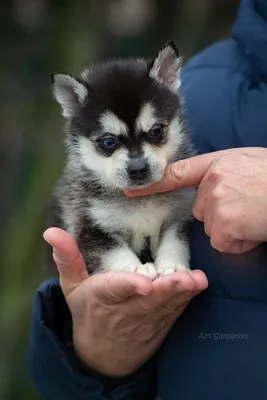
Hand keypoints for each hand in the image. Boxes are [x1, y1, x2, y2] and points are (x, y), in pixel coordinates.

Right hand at [43, 227, 207, 376]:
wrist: (105, 353)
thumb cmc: (88, 310)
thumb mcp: (71, 286)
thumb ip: (67, 258)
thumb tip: (51, 232)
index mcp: (102, 296)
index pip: (114, 289)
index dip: (128, 285)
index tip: (143, 283)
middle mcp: (126, 308)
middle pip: (147, 299)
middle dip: (165, 289)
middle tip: (182, 278)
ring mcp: (147, 317)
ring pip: (166, 305)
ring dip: (181, 293)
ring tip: (196, 280)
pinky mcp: (162, 320)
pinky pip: (175, 309)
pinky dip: (187, 298)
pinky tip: (198, 285)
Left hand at [125, 147, 266, 253]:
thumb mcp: (249, 161)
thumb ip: (224, 172)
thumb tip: (214, 184)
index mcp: (217, 164)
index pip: (177, 173)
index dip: (152, 183)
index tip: (129, 189)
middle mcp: (212, 183)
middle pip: (201, 210)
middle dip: (219, 214)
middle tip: (246, 207)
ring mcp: (216, 205)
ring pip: (213, 228)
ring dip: (232, 229)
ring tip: (254, 216)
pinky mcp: (225, 227)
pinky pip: (225, 243)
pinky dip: (240, 243)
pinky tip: (255, 229)